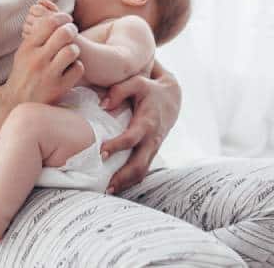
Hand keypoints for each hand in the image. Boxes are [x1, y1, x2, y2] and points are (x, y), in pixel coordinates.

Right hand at [6, 0, 83, 106]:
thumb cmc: (23, 73)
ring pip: (72, 50)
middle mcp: (37, 59)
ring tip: (71, 52)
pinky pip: (78, 68)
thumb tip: (52, 13)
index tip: (67, 19)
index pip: (50, 23)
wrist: (15, 103)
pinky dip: (77, 67)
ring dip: (75, 49)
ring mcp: (48, 74)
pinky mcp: (59, 88)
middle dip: (72, 29)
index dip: (62, 17)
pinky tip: (71, 68)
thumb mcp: (23, 52)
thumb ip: (36, 35)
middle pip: (64, 33)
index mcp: (27, 47)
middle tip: (72, 32)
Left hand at [98, 59, 180, 193]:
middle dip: (124, 177)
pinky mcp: (151, 152)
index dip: (117, 146)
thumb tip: (103, 105)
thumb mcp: (137, 82)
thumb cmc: (150, 89)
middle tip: (106, 187)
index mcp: (147, 122)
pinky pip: (143, 170)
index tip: (101, 153)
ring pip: (143, 171)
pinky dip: (131, 180)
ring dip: (127, 183)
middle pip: (140, 164)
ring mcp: (153, 148)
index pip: (132, 138)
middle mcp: (152, 139)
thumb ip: (119, 91)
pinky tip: (117, 186)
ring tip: (108, 191)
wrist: (172, 97)